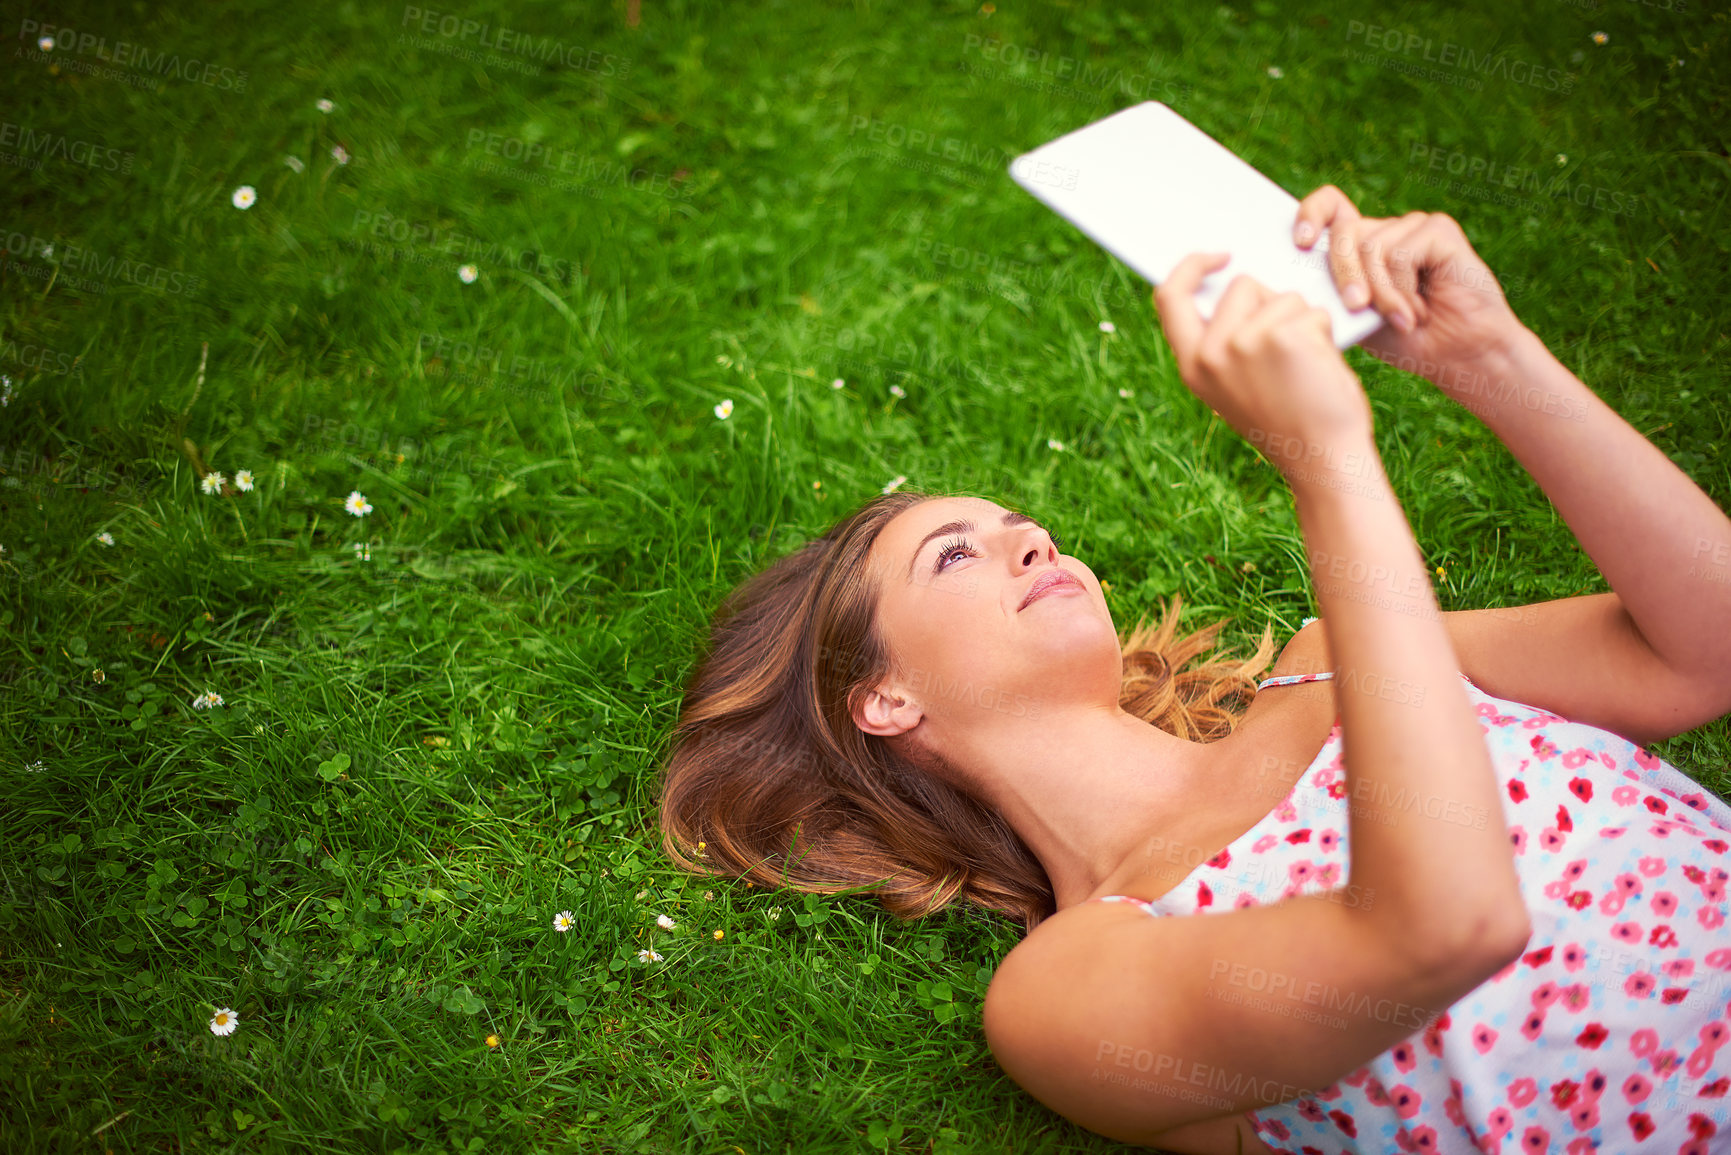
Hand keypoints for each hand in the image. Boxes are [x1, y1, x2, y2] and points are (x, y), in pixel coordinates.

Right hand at [1154, 252, 1374, 475]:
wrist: (1321, 458)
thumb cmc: (1288, 420)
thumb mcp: (1235, 386)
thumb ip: (1225, 342)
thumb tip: (1241, 285)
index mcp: (1192, 365)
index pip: (1171, 298)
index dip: (1190, 267)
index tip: (1218, 256)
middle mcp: (1210, 353)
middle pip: (1242, 286)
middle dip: (1270, 303)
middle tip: (1285, 351)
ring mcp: (1244, 344)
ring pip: (1282, 297)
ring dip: (1302, 321)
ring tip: (1304, 366)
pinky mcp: (1282, 337)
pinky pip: (1311, 311)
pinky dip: (1324, 333)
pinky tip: (1320, 368)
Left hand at [1293, 186, 1528, 394]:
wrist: (1459, 356)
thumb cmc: (1407, 340)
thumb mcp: (1358, 317)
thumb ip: (1332, 289)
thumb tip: (1295, 273)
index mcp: (1362, 246)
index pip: (1330, 208)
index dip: (1311, 213)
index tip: (1300, 242)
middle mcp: (1387, 230)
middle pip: (1345, 232)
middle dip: (1344, 275)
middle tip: (1358, 308)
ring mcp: (1413, 227)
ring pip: (1371, 248)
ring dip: (1382, 295)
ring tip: (1403, 319)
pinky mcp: (1439, 230)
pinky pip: (1400, 255)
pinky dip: (1403, 291)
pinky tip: (1419, 311)